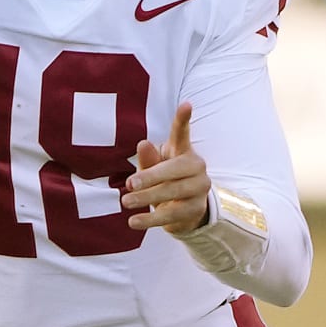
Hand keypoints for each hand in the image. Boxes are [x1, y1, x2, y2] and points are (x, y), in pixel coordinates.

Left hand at [121, 103, 211, 234]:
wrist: (184, 211)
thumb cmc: (165, 181)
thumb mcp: (153, 168)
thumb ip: (148, 159)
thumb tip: (143, 143)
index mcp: (183, 151)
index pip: (182, 134)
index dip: (183, 120)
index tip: (186, 104)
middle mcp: (197, 167)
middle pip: (174, 169)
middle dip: (150, 177)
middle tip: (128, 184)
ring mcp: (200, 188)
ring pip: (173, 192)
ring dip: (147, 198)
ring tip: (125, 202)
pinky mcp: (196, 209)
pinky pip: (172, 214)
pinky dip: (151, 219)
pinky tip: (133, 222)